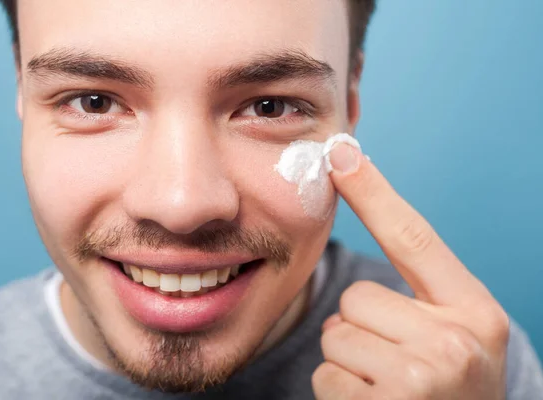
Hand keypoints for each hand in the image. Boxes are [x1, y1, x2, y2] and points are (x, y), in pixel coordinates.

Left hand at [312, 143, 509, 399]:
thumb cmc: (449, 394)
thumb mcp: (456, 340)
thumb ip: (417, 302)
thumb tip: (351, 287)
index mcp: (475, 312)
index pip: (414, 238)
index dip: (374, 192)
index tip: (341, 153)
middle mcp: (456, 341)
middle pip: (357, 298)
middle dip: (362, 330)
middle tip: (395, 365)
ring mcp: (422, 378)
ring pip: (336, 338)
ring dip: (349, 364)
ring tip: (387, 390)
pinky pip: (326, 376)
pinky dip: (339, 394)